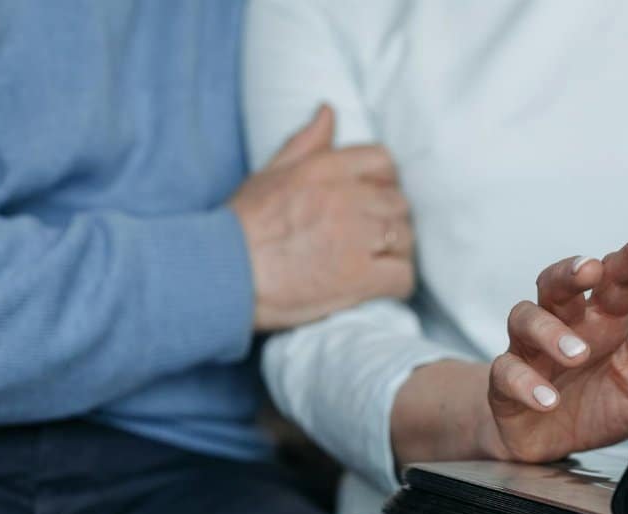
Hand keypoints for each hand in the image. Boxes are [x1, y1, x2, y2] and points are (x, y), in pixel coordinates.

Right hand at [230, 105, 414, 330]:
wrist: (222, 274)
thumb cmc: (240, 227)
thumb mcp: (269, 173)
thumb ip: (305, 143)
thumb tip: (328, 111)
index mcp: (325, 169)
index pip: (383, 160)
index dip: (384, 182)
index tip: (372, 201)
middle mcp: (346, 198)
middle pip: (398, 202)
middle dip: (390, 220)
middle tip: (372, 239)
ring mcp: (356, 237)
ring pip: (405, 237)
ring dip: (396, 251)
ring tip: (375, 263)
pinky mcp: (360, 276)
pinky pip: (403, 276)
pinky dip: (398, 283)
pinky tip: (381, 287)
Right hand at [481, 218, 627, 462]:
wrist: (548, 444)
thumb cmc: (597, 408)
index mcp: (605, 320)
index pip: (620, 279)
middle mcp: (566, 325)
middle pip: (559, 283)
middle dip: (571, 271)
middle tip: (590, 269)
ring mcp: (531, 350)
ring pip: (526, 317)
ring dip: (550, 331)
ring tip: (577, 354)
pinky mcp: (505, 382)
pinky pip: (505, 371)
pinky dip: (525, 383)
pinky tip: (548, 400)